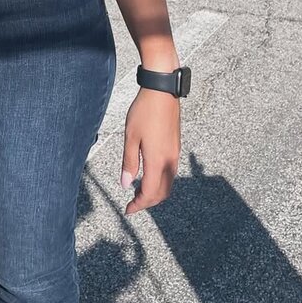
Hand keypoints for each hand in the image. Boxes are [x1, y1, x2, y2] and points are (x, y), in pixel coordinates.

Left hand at [120, 88, 180, 215]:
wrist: (162, 92)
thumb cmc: (144, 112)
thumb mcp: (130, 137)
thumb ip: (129, 162)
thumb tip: (126, 184)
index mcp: (157, 160)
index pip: (150, 193)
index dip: (139, 204)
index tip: (128, 210)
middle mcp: (170, 161)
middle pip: (162, 192)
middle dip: (148, 202)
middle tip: (132, 204)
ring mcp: (174, 154)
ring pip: (168, 184)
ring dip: (155, 192)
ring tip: (139, 192)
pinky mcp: (175, 147)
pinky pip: (170, 173)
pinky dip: (160, 182)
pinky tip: (149, 176)